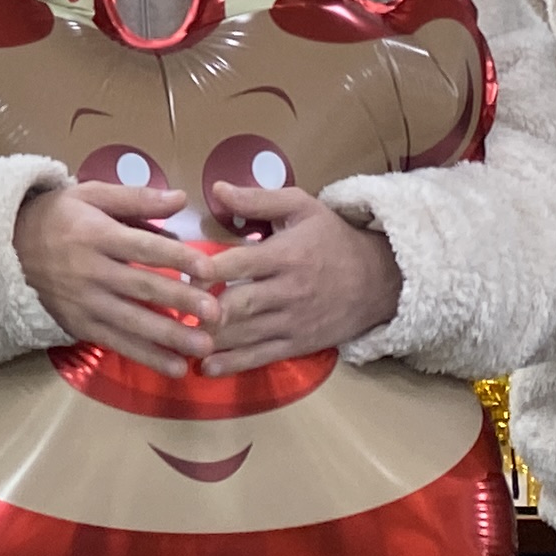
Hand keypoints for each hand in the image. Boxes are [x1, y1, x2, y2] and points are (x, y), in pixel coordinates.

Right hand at [15, 182, 214, 375]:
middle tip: (217, 313)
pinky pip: (116, 343)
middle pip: (142, 287)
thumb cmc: (57, 217)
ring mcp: (84, 302)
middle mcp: (91, 271)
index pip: (143, 247)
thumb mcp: (91, 195)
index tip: (208, 268)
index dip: (176, 257)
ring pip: (132, 321)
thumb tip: (181, 198)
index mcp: (96, 234)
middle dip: (181, 301)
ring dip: (169, 336)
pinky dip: (145, 356)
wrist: (6, 249)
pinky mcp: (79, 325)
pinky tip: (174, 367)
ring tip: (204, 347)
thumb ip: (136, 198)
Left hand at [198, 183, 402, 373]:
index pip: (240, 263)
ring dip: (210, 339)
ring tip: (178, 339)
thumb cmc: (333, 239)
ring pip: (246, 335)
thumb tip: (217, 189)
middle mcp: (287, 291)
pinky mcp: (298, 344)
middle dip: (204, 310)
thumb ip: (258, 199)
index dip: (207, 269)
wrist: (380, 280)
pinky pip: (262, 357)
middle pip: (240, 304)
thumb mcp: (302, 208)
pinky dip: (232, 364)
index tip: (180, 271)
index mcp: (285, 254)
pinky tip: (205, 367)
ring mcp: (293, 321)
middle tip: (174, 310)